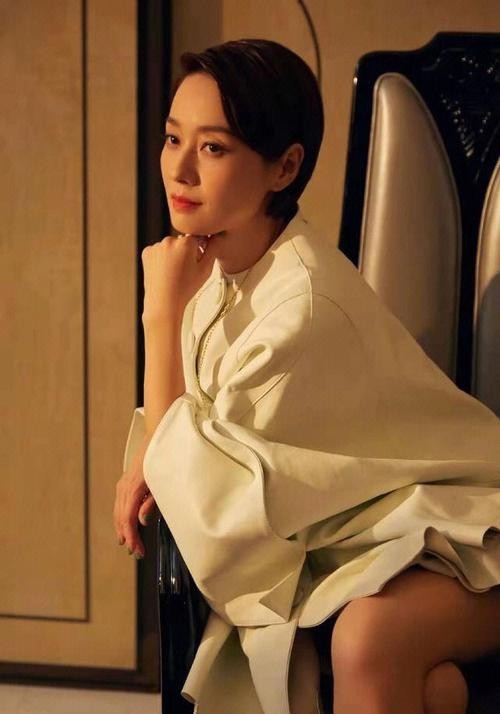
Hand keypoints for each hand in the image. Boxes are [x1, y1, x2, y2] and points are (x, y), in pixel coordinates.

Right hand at [114, 434, 155, 557]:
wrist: (156, 438)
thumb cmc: (162, 461)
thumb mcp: (161, 483)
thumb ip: (151, 503)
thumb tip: (142, 521)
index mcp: (132, 490)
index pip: (127, 520)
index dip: (132, 538)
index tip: (138, 551)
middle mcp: (123, 488)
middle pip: (120, 519)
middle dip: (128, 537)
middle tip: (137, 553)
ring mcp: (122, 485)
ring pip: (118, 512)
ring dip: (122, 529)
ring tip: (129, 543)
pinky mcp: (124, 483)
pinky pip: (119, 504)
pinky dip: (121, 518)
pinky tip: (125, 525)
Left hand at [141, 231, 219, 324]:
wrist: (164, 302)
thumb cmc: (185, 288)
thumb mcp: (206, 270)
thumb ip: (213, 249)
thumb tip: (216, 237)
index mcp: (185, 243)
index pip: (197, 237)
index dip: (199, 250)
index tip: (196, 262)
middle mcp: (169, 241)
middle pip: (182, 241)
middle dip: (185, 252)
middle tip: (185, 270)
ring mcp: (156, 246)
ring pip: (169, 246)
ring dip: (173, 255)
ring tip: (174, 273)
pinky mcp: (146, 252)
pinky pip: (158, 251)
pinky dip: (161, 259)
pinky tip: (165, 272)